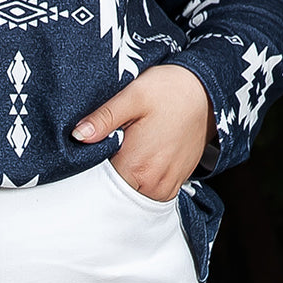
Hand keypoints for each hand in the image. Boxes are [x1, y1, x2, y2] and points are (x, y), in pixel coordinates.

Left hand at [71, 62, 216, 201]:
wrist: (205, 93)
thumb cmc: (168, 91)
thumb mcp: (133, 97)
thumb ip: (104, 119)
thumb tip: (77, 135)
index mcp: (136, 167)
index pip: (98, 180)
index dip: (88, 166)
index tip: (86, 151)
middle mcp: (153, 185)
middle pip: (115, 189)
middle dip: (104, 172)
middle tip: (104, 146)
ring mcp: (166, 187)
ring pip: (130, 191)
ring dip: (122, 176)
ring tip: (122, 148)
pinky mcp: (175, 183)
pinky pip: (147, 190)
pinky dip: (137, 178)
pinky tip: (136, 155)